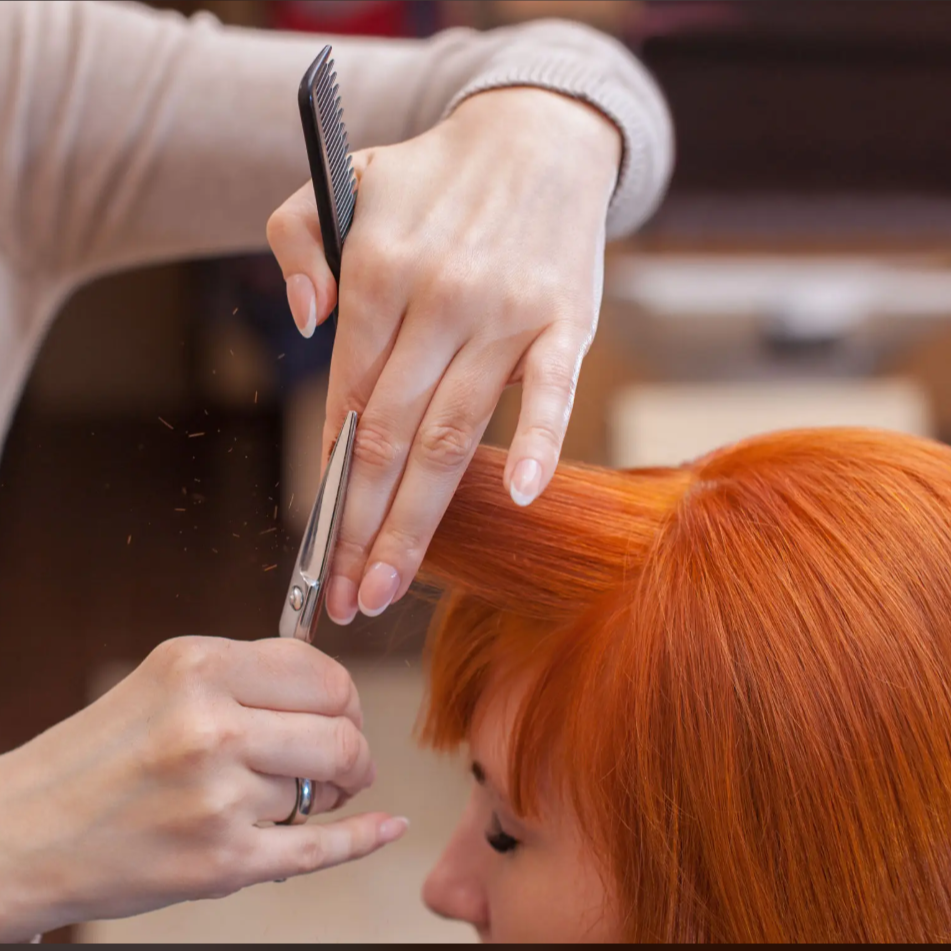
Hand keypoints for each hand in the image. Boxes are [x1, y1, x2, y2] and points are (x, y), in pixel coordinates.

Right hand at [0, 636, 405, 939]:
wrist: (24, 834)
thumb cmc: (100, 752)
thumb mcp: (167, 679)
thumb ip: (250, 675)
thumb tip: (333, 690)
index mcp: (200, 667)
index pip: (324, 674)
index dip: (345, 696)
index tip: (342, 710)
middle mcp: (211, 727)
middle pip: (341, 733)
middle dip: (353, 748)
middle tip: (342, 759)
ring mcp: (218, 798)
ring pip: (323, 789)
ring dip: (326, 793)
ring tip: (299, 793)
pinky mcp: (221, 862)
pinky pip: (319, 850)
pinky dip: (363, 838)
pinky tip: (384, 826)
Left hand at [267, 87, 620, 624]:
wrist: (539, 135)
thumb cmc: (435, 175)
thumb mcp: (342, 182)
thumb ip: (297, 243)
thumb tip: (307, 323)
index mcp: (378, 270)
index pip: (344, 401)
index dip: (328, 481)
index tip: (316, 544)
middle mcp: (437, 297)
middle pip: (389, 436)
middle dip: (360, 528)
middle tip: (342, 597)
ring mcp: (505, 313)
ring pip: (450, 433)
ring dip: (415, 519)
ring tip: (386, 584)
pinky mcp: (565, 320)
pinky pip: (551, 392)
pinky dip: (535, 442)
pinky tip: (520, 497)